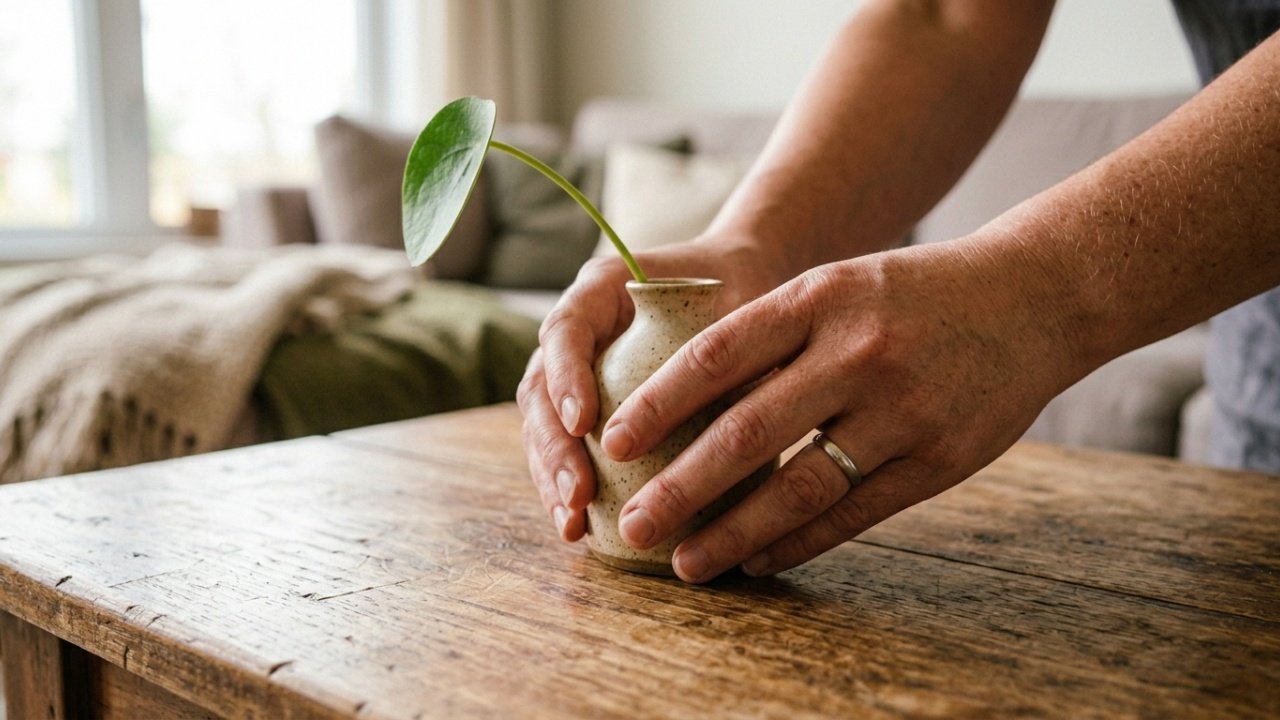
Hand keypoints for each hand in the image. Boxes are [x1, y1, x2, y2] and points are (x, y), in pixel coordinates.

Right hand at [517, 239, 784, 541]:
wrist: (739, 282)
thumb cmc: (739, 286)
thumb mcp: (738, 299)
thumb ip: (727, 337)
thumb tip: (748, 393)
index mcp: (601, 289)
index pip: (566, 330)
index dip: (566, 378)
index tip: (582, 423)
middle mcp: (577, 329)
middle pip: (541, 388)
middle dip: (553, 447)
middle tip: (578, 495)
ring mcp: (574, 369)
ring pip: (543, 425)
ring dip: (551, 476)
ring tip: (571, 523)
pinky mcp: (587, 406)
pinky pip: (565, 447)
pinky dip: (567, 486)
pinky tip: (579, 527)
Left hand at [600, 238, 1085, 581]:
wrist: (1035, 297)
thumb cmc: (915, 293)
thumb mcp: (839, 284)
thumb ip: (770, 333)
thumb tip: (682, 399)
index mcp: (821, 298)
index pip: (717, 356)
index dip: (658, 405)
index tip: (613, 443)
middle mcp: (858, 352)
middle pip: (748, 433)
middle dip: (680, 489)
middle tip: (633, 525)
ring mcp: (904, 409)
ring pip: (800, 487)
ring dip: (734, 533)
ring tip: (688, 564)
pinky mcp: (941, 458)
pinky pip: (855, 512)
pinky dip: (799, 541)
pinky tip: (759, 559)